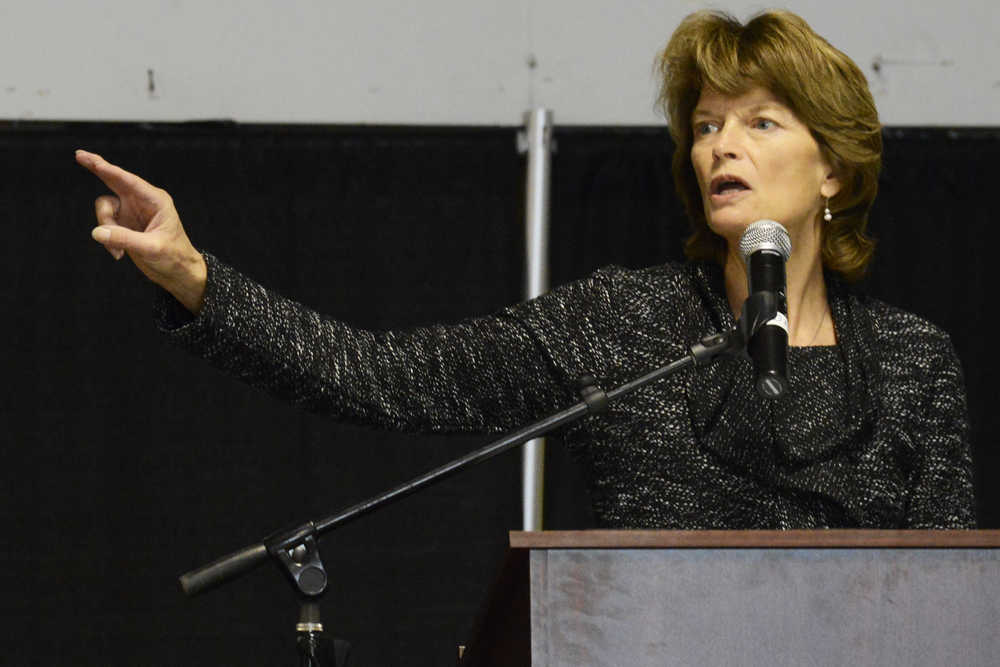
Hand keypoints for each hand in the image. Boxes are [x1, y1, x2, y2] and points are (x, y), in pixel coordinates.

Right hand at [76, 150, 206, 313]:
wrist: (177, 273)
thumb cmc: (174, 257)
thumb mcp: (151, 248)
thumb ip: (124, 239)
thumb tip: (97, 232)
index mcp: (156, 200)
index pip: (128, 181)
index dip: (107, 168)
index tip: (88, 158)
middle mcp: (143, 202)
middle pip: (114, 180)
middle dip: (97, 169)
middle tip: (79, 155)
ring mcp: (132, 212)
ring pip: (105, 208)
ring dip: (106, 228)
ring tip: (118, 250)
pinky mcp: (125, 224)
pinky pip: (105, 224)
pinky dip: (107, 239)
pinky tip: (119, 254)